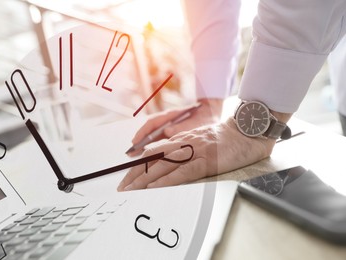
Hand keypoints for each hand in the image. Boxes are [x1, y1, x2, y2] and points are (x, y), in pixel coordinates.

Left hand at [117, 117, 276, 190]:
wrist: (246, 131)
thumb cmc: (225, 139)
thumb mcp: (199, 142)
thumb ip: (183, 150)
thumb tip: (167, 164)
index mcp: (180, 140)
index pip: (151, 152)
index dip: (136, 165)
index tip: (126, 178)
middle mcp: (183, 144)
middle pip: (152, 159)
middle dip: (134, 174)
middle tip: (122, 188)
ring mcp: (194, 151)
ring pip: (163, 165)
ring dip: (144, 179)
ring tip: (132, 191)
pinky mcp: (206, 160)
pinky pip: (183, 171)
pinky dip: (167, 180)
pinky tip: (155, 188)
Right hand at [130, 98, 222, 153]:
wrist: (212, 111)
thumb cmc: (205, 116)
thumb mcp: (196, 122)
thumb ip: (182, 127)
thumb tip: (168, 131)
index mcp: (171, 115)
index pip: (153, 123)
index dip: (143, 132)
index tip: (135, 141)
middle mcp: (167, 120)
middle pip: (150, 131)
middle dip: (139, 141)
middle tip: (130, 152)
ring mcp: (168, 126)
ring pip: (153, 136)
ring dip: (144, 145)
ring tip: (135, 155)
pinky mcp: (172, 133)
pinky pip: (159, 140)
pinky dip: (152, 147)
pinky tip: (147, 155)